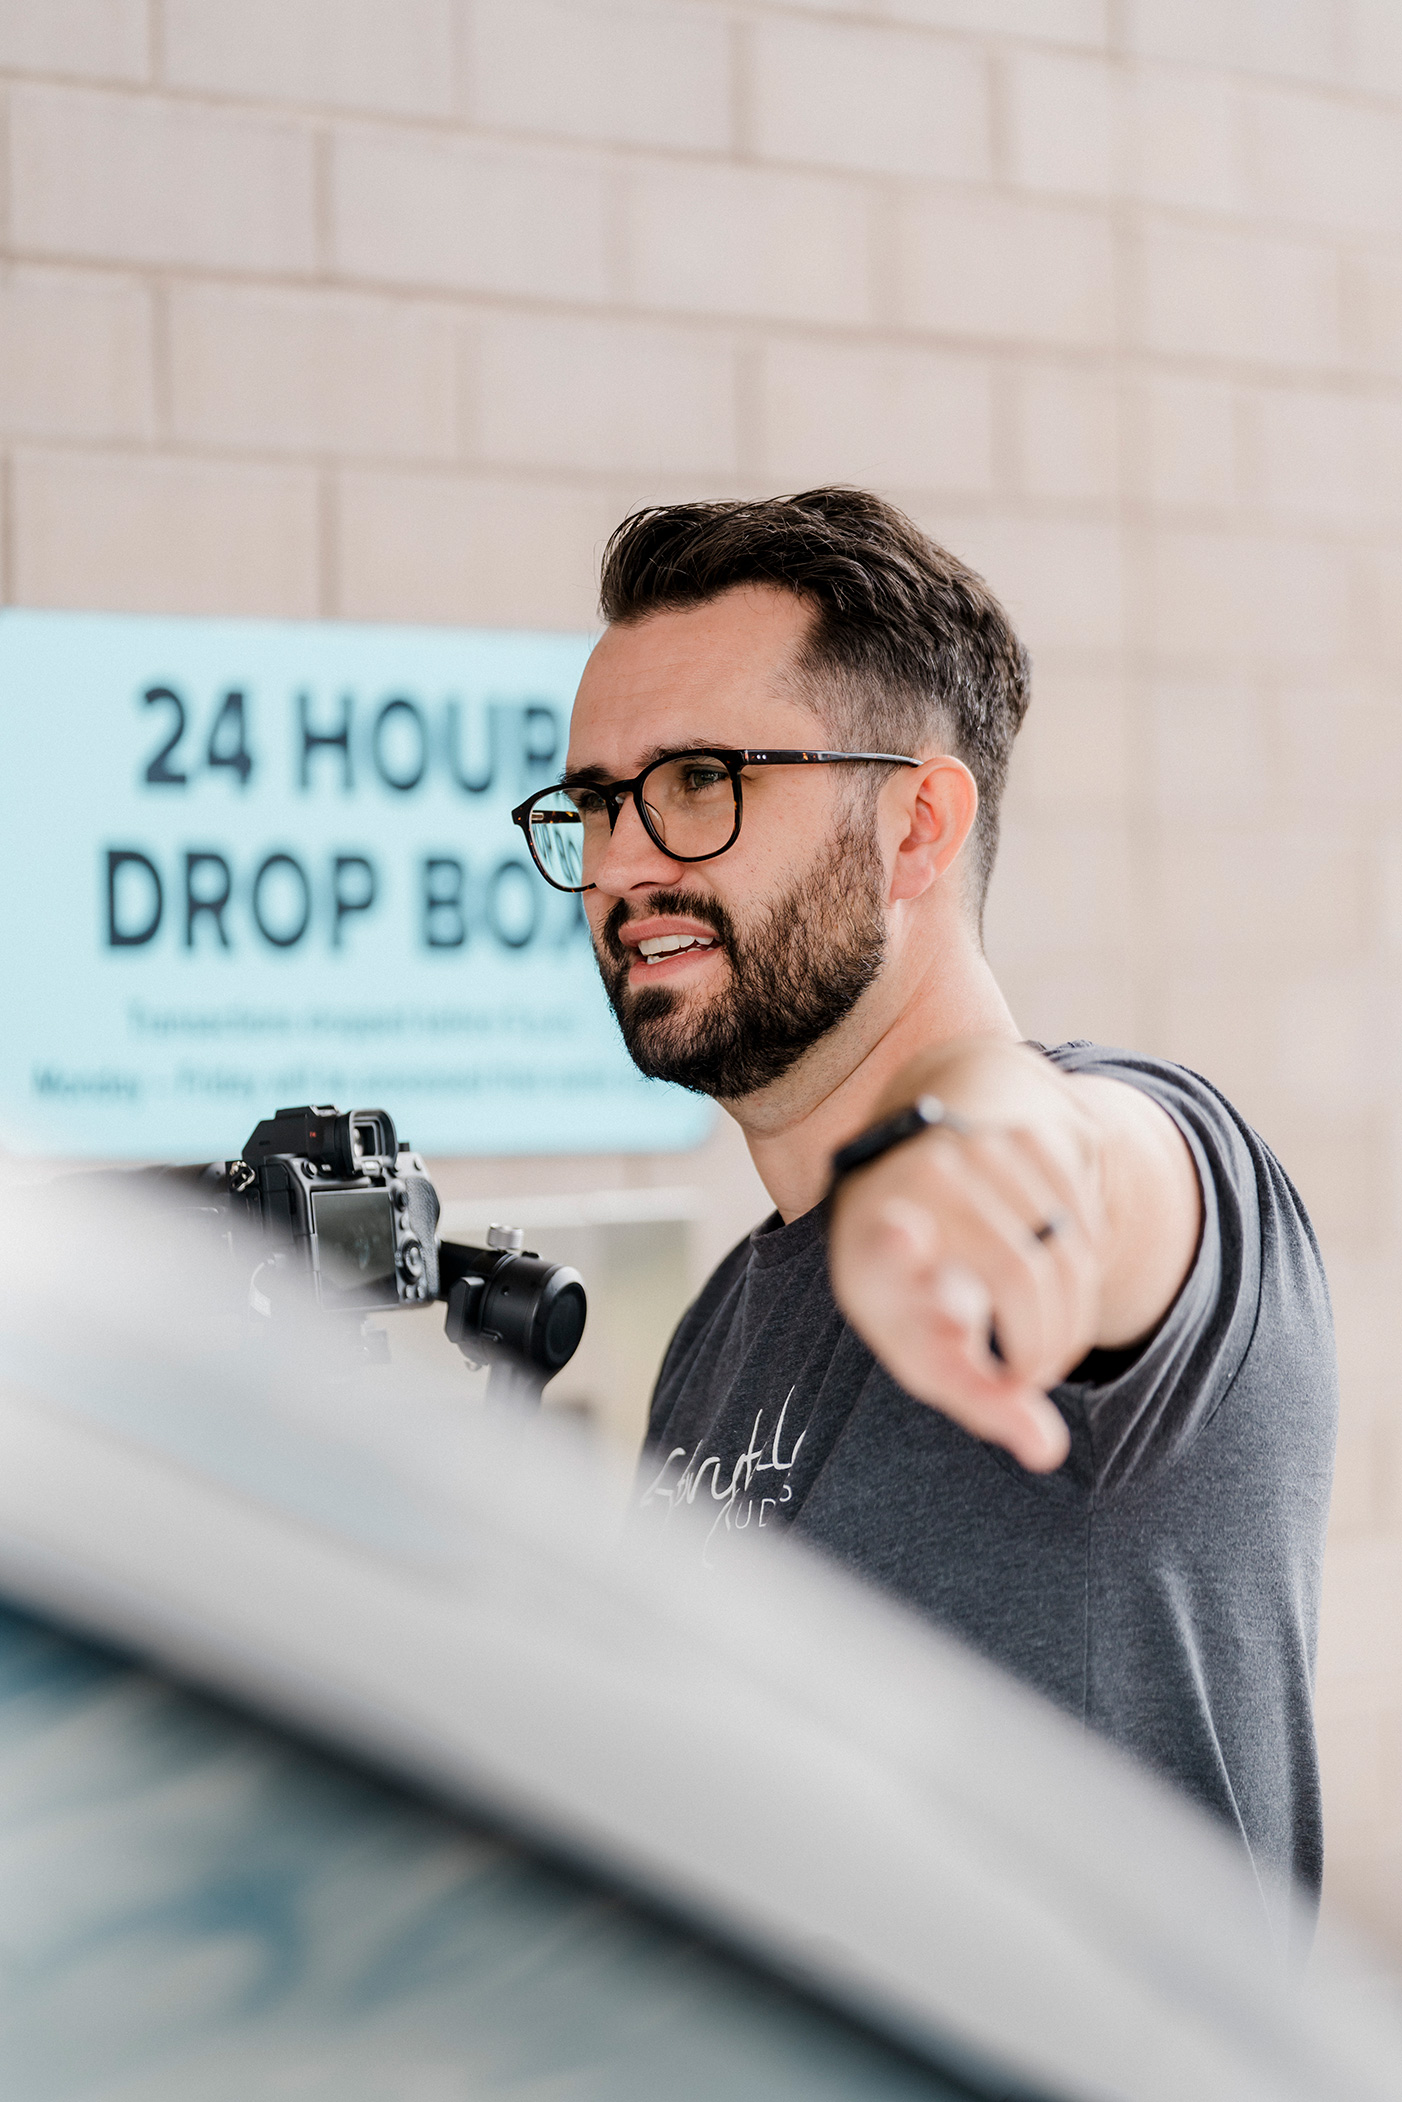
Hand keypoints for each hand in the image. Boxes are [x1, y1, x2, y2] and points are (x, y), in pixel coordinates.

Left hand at [827, 1119, 1106, 1471]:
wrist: (917, 1165)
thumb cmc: (913, 1280)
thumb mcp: (920, 1343)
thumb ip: (977, 1399)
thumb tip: (1048, 1450)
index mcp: (871, 1245)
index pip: (884, 1244)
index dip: (895, 1245)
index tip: (903, 1233)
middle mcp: (919, 1184)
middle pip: (1021, 1278)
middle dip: (1046, 1346)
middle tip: (1033, 1375)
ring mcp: (977, 1149)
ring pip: (1067, 1256)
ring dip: (1071, 1318)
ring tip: (1041, 1340)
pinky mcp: (1029, 1132)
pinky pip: (1089, 1225)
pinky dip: (1085, 1269)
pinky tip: (1052, 1278)